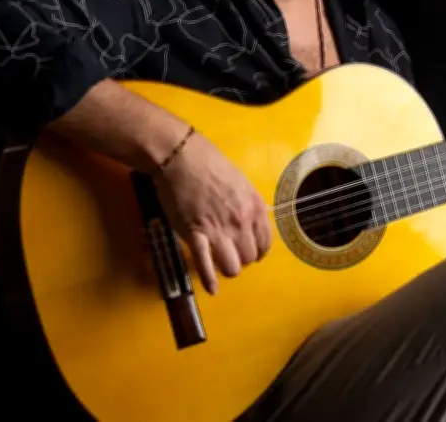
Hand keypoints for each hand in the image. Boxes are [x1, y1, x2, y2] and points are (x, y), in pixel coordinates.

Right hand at [151, 131, 271, 294]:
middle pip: (248, 257)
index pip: (265, 243)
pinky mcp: (195, 235)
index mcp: (254, 207)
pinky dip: (209, 280)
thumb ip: (247, 204)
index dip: (258, 251)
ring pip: (232, 267)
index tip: (250, 253)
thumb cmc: (209, 163)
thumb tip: (250, 220)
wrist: (181, 156)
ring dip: (227, 268)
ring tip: (220, 263)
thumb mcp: (240, 182)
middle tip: (231, 254)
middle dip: (241, 259)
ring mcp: (218, 230)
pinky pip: (205, 265)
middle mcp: (241, 222)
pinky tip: (211, 288)